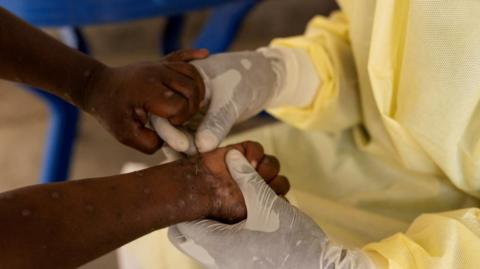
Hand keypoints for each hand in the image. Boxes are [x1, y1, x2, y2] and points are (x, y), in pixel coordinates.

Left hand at [80, 49, 207, 153]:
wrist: (97, 86)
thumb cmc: (110, 112)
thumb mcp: (124, 135)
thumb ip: (149, 143)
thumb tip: (170, 140)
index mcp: (147, 90)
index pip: (180, 104)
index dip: (181, 118)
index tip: (170, 124)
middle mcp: (156, 74)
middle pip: (191, 88)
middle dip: (192, 107)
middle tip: (181, 117)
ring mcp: (159, 66)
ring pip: (192, 73)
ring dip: (199, 89)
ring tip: (195, 104)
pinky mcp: (160, 62)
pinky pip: (181, 55)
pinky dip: (194, 55)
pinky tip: (205, 54)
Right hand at [154, 48, 318, 153]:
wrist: (260, 77)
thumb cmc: (244, 79)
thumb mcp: (231, 99)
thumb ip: (217, 122)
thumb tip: (202, 147)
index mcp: (177, 81)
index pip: (162, 108)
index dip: (169, 129)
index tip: (183, 146)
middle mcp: (176, 95)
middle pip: (165, 123)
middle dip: (174, 142)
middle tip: (188, 158)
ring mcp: (185, 109)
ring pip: (177, 133)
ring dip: (182, 148)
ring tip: (193, 164)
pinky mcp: (196, 121)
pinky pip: (189, 137)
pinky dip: (192, 148)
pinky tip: (199, 161)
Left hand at [169, 150, 374, 268]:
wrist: (316, 268)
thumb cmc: (291, 240)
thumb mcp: (267, 203)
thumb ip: (247, 178)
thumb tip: (232, 156)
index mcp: (217, 243)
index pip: (180, 226)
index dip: (187, 203)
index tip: (197, 186)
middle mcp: (217, 256)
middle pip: (191, 231)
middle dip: (201, 209)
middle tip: (213, 192)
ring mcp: (228, 261)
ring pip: (208, 235)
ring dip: (217, 216)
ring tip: (231, 200)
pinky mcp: (241, 261)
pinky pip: (223, 242)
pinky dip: (229, 225)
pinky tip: (246, 213)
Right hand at [195, 141, 289, 222]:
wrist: (200, 187)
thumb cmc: (222, 204)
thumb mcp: (248, 209)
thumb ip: (268, 204)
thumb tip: (285, 201)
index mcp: (259, 203)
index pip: (282, 199)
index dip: (279, 197)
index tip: (270, 199)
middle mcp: (257, 186)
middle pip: (281, 181)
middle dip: (274, 183)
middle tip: (260, 187)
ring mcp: (250, 168)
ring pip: (272, 164)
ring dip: (266, 168)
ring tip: (253, 173)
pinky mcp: (242, 152)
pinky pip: (258, 149)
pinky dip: (255, 153)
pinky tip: (247, 161)